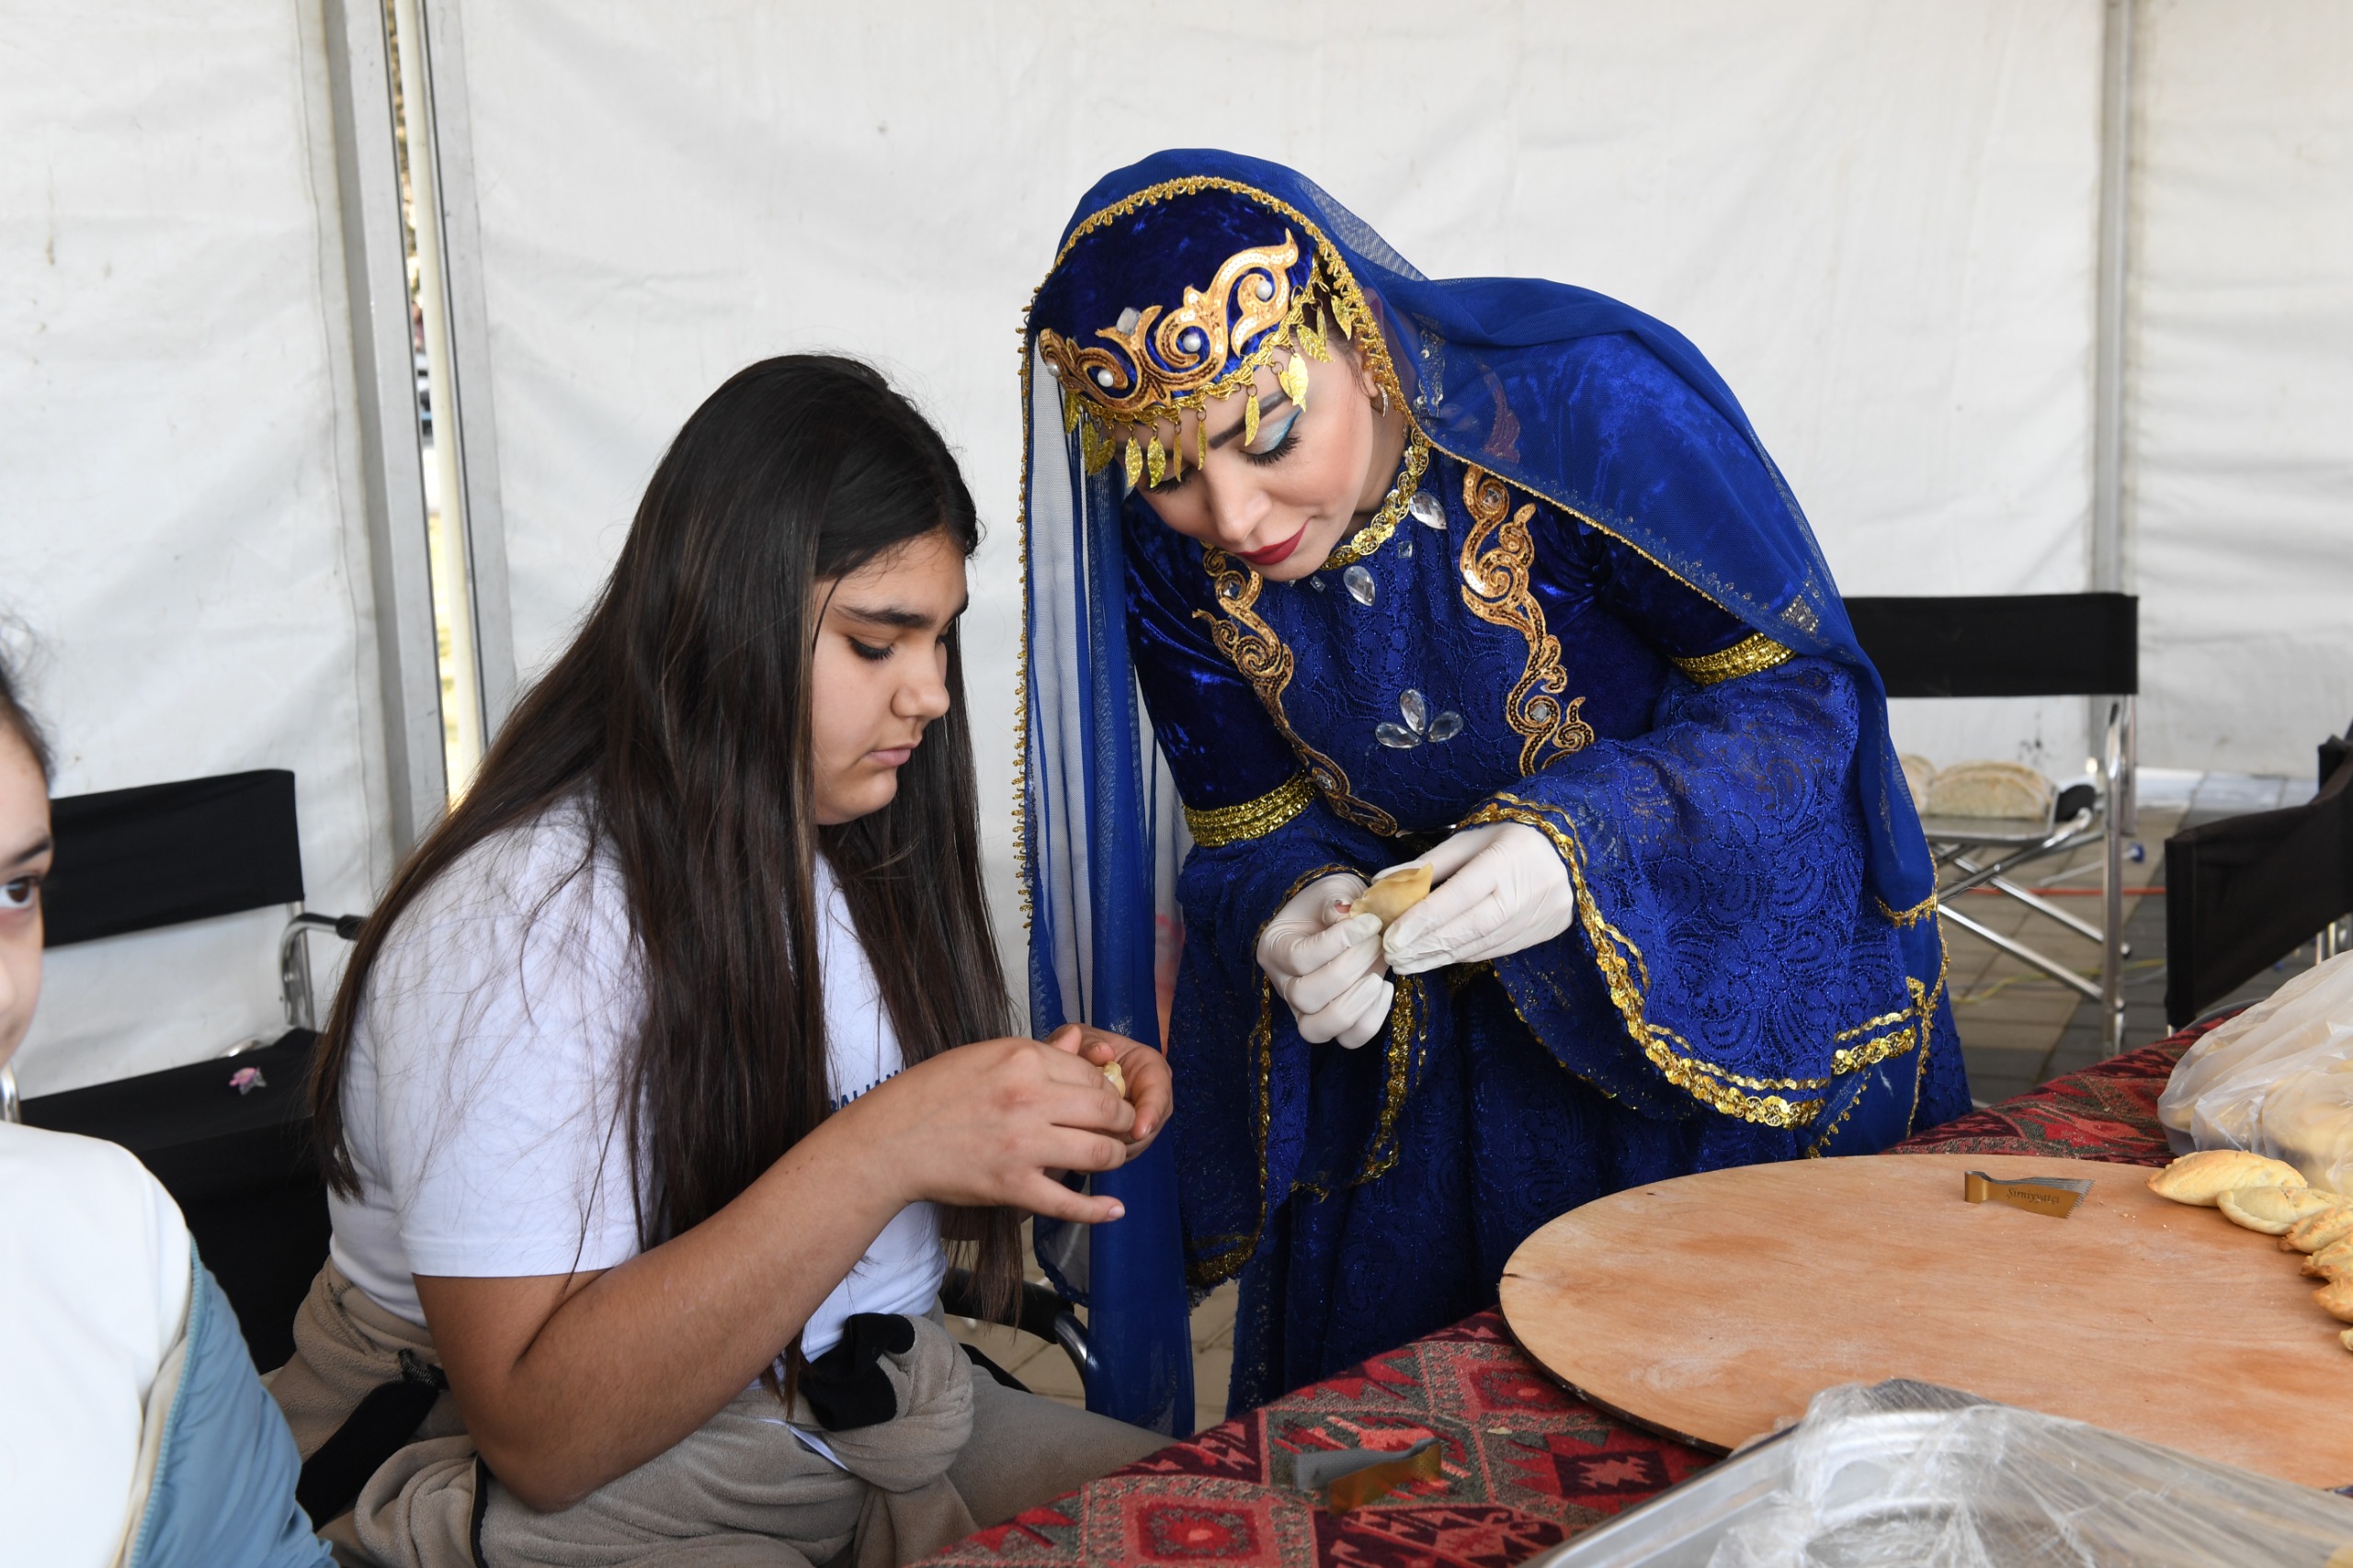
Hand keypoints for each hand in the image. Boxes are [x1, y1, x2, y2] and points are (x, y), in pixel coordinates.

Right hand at [850, 1036, 1135, 1223]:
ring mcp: (1024, 1144)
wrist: (892, 1140)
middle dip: (1124, 1121)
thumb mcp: (984, 1056)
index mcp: (1023, 1058)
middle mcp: (1030, 1097)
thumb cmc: (933, 1094)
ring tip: (1113, 1158)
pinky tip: (1114, 1209)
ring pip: (1099, 1152)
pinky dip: (1098, 1209)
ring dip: (1116, 1157)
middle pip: (1107, 1109)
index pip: (1091, 1072)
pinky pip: (1069, 1202)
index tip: (1107, 1099)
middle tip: (1124, 1129)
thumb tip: (1079, 1042)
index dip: (1107, 1087)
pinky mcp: (1013, 1186)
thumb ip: (1037, 1053)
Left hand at [1043, 1022, 1171, 1159]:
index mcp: (1150, 1067)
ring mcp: (1142, 1120)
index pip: (1160, 1091)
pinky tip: (1082, 1146)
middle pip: (1150, 1126)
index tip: (1139, 1130)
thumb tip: (1103, 1051)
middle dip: (1125, 1135)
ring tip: (1082, 1138)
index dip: (1151, 1111)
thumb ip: (1088, 1043)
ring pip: (1134, 1144)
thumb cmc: (1083, 1048)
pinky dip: (1103, 1154)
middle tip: (1095, 1137)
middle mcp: (1153, 1096)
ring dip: (1111, 1146)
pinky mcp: (1128, 1139)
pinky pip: (1121, 1154)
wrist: (1073, 1069)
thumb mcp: (1083, 1039)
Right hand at [1255, 872, 1392, 1048]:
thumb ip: (1336, 900)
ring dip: (1355, 1005)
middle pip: (1304, 996)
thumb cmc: (1333, 903)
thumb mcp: (1332, 890)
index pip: (1299, 957)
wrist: (1345, 921)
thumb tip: (1346, 914)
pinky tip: (1385, 988)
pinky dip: (1371, 1020)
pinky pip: (1347, 1039)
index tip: (1371, 922)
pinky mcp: (1333, 1025)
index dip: (1338, 942)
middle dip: (1348, 970)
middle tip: (1377, 944)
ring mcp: (1305, 1011)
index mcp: (1275, 948)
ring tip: (1379, 977)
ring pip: (1317, 1029)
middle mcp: (1283, 984)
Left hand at [1380, 821, 1575, 974]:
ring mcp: (1540, 915)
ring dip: (1441, 957)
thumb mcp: (1471, 837)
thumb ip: (1429, 862)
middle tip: (1392, 957)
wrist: (1574, 846)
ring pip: (1482, 944)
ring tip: (1408, 963)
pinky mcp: (1547, 931)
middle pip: (1469, 927)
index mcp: (1506, 859)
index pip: (1458, 896)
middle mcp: (1526, 891)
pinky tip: (1439, 958)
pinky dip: (1465, 955)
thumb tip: (1383, 881)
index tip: (1391, 937)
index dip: (1422, 920)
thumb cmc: (1513, 835)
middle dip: (1426, 946)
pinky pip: (1498, 949)